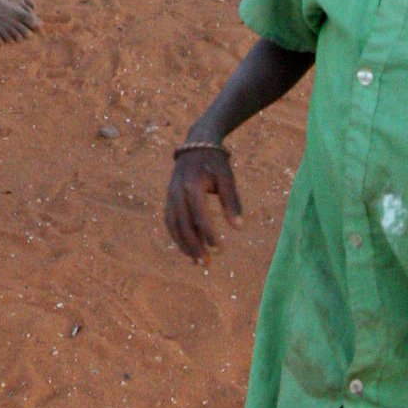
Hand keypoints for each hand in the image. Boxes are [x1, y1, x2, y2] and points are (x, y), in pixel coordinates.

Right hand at [166, 144, 239, 259]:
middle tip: (206, 264)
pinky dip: (177, 237)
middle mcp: (177, 191)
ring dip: (184, 246)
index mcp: (192, 185)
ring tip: (196, 262)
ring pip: (174, 225)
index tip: (220, 250)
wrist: (196, 144)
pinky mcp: (168, 198)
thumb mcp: (227, 178)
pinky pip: (170, 221)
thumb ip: (232, 202)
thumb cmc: (215, 162)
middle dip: (195, 246)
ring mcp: (170, 195)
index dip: (209, 235)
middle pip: (184, 225)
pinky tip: (187, 250)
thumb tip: (239, 228)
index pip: (200, 216)